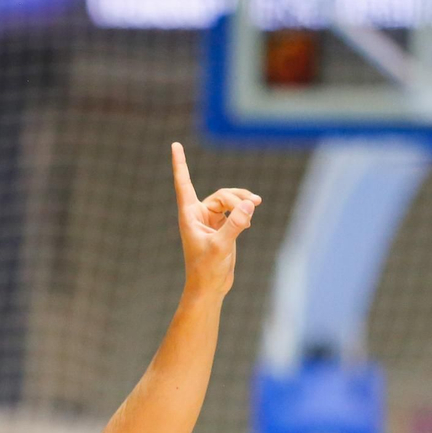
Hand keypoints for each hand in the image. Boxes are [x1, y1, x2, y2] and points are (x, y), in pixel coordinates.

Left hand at [171, 141, 259, 297]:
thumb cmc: (207, 270)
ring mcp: (210, 220)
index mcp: (189, 216)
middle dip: (237, 199)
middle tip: (252, 208)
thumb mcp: (222, 246)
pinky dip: (244, 213)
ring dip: (243, 203)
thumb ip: (235, 224)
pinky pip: (235, 211)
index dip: (180, 164)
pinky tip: (250, 221)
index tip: (175, 145)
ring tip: (256, 207)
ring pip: (229, 201)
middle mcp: (198, 215)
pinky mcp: (222, 227)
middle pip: (221, 195)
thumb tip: (250, 204)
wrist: (210, 287)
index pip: (184, 184)